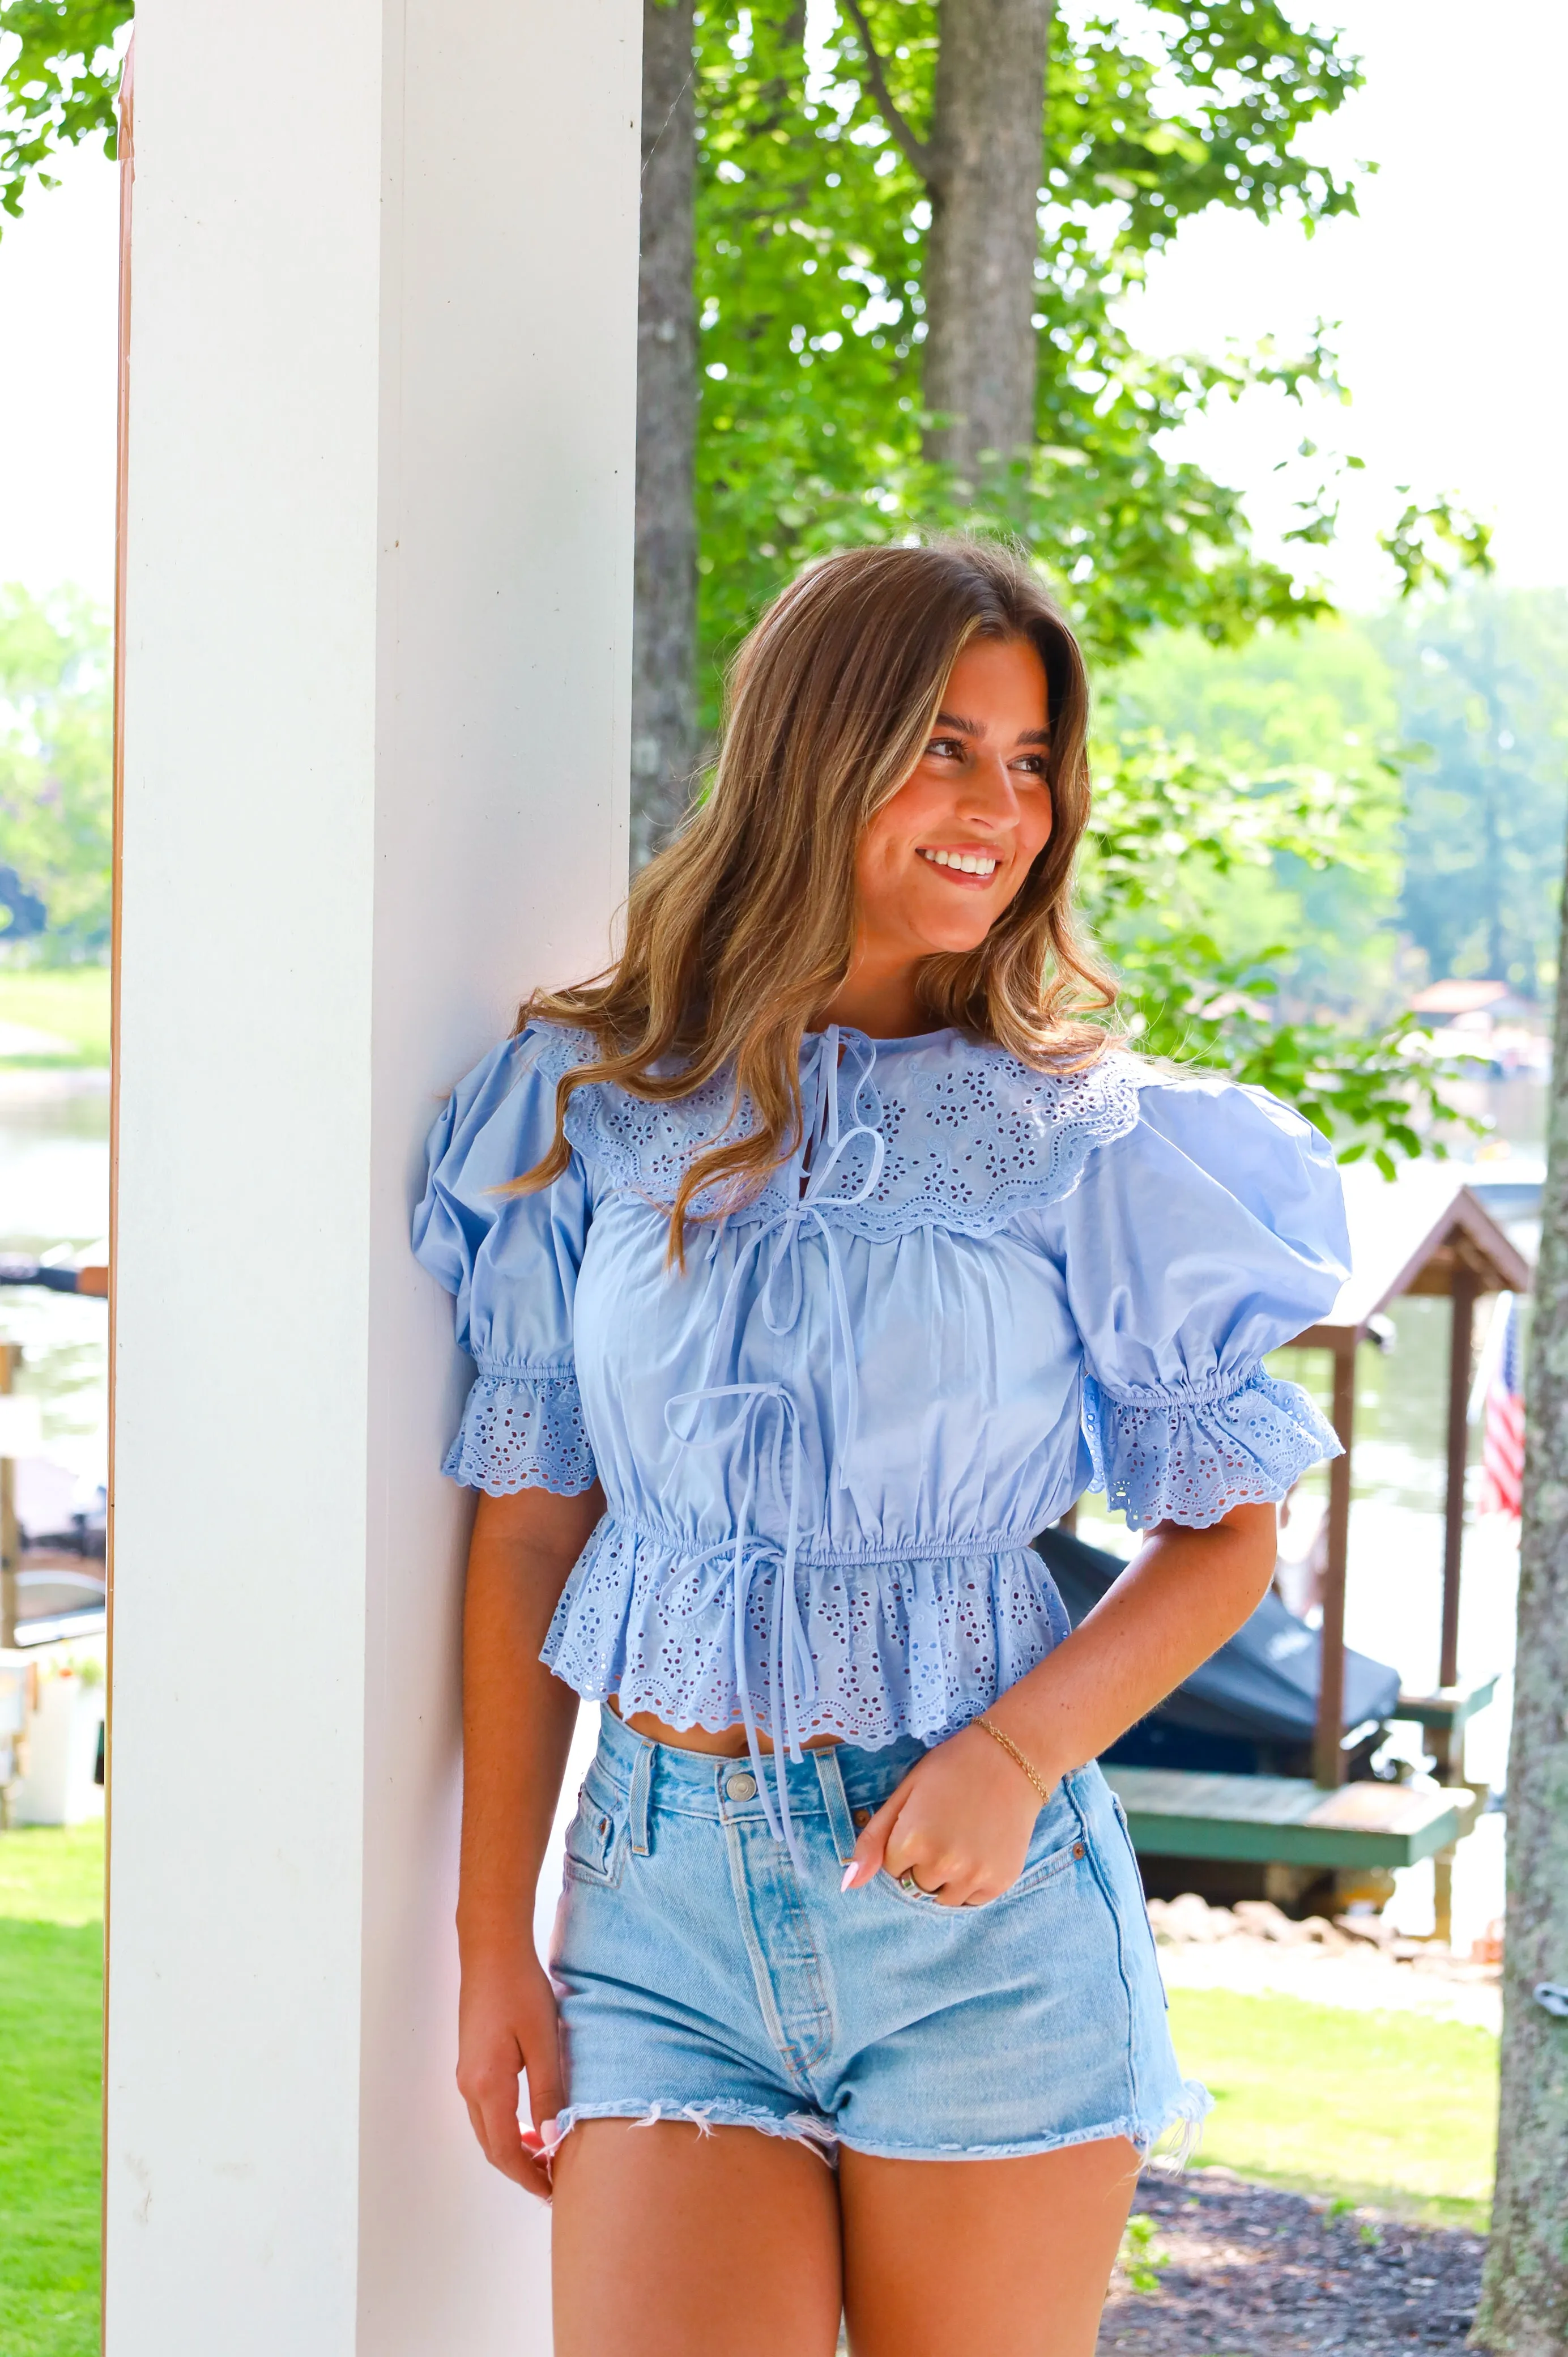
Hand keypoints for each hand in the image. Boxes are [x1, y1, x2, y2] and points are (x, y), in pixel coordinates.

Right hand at [456, 1946, 564, 2199]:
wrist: (492, 1950)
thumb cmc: (521, 1989)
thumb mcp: (544, 2042)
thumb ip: (548, 2092)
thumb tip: (552, 2140)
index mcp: (487, 2085)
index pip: (506, 2150)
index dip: (528, 2176)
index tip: (553, 2192)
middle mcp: (469, 2086)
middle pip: (492, 2146)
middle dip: (521, 2169)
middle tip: (553, 2181)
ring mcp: (466, 2074)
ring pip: (487, 2129)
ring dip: (513, 2148)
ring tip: (546, 2156)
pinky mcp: (471, 2062)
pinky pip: (486, 2110)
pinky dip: (506, 2127)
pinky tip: (530, 2121)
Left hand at [841, 1721, 1050, 1907]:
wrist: (1012, 1758)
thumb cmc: (952, 1769)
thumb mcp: (905, 1792)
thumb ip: (874, 1839)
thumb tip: (849, 1886)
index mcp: (912, 1840)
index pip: (891, 1868)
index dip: (904, 1844)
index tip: (922, 1820)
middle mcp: (941, 1864)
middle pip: (915, 1885)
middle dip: (922, 1863)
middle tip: (943, 1827)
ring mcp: (973, 1876)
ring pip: (942, 1897)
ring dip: (946, 1877)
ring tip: (962, 1838)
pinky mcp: (999, 1882)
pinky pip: (971, 1901)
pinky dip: (971, 1882)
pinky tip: (980, 1848)